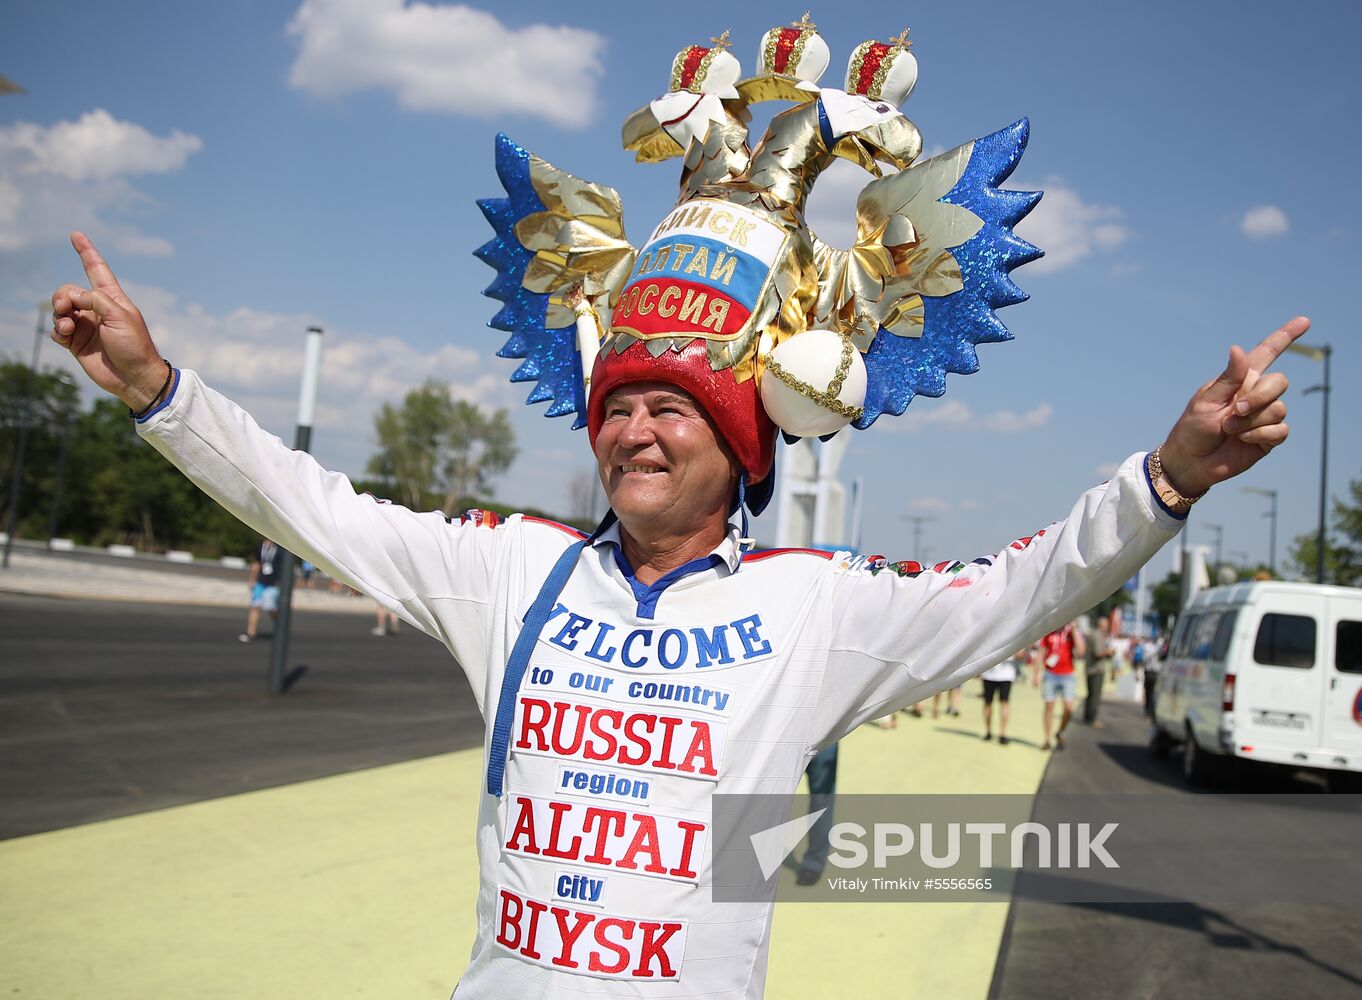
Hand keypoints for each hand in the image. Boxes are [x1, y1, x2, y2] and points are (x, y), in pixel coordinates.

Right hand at [50, 232, 166, 410]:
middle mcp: (96, 310)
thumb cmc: (134, 346)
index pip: (96, 269)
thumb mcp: (120, 316)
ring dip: (58, 314)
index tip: (76, 234)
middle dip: (62, 295)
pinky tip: (64, 335)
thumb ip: (95, 300)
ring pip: (59, 309)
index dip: (86, 252)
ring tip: (67, 326)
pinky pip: (56, 329)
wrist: (134, 378)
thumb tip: (73, 297)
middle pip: (68, 291)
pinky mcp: (76, 342)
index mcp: (112, 299)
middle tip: (66, 307)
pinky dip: (56, 330)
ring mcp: (85, 326)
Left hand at [1157, 317, 1309, 496]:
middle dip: (1259, 396)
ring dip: (1252, 420)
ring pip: (1279, 407)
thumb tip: (1237, 348)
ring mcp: (1265, 415)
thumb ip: (1228, 378)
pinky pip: (1281, 429)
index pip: (1267, 353)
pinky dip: (1260, 434)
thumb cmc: (1193, 428)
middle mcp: (1256, 394)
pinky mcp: (1270, 436)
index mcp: (1240, 379)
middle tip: (1234, 410)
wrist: (1192, 461)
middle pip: (1279, 381)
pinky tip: (1243, 439)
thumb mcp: (1206, 401)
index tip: (1304, 321)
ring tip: (1229, 428)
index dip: (1286, 337)